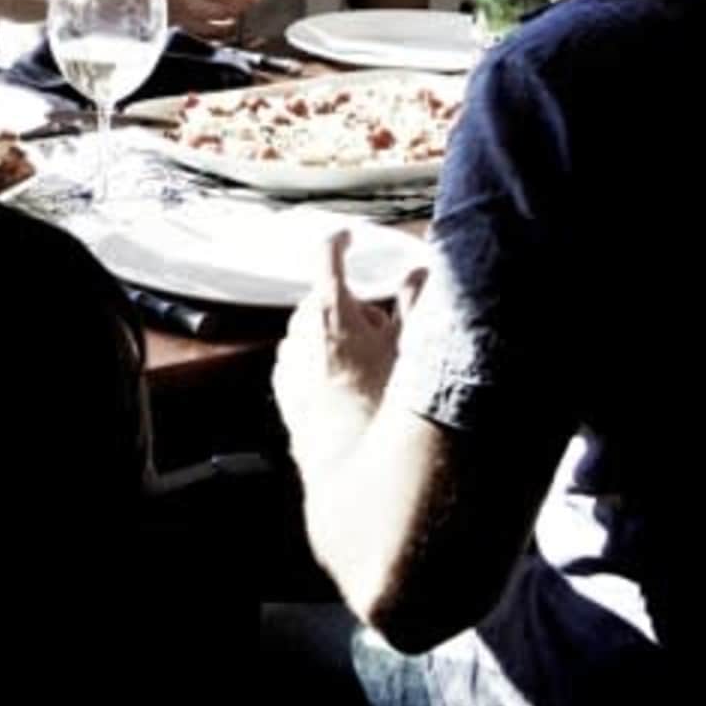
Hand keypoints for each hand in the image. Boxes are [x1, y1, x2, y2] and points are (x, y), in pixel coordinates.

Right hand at [157, 0, 259, 40]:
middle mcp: (192, 5)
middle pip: (222, 10)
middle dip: (238, 8)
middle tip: (249, 6)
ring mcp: (179, 18)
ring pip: (210, 25)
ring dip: (224, 24)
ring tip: (232, 22)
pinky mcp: (167, 26)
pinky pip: (195, 31)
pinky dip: (207, 32)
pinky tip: (208, 31)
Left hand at [272, 230, 404, 477]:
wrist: (355, 467)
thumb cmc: (383, 404)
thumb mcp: (411, 345)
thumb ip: (417, 299)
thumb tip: (421, 271)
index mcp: (329, 310)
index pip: (327, 256)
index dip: (340, 242)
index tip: (348, 239)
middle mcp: (298, 330)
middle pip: (325, 299)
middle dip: (353, 308)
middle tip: (383, 332)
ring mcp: (287, 361)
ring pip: (313, 332)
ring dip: (337, 338)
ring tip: (370, 368)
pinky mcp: (284, 391)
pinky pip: (302, 362)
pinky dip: (322, 364)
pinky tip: (349, 389)